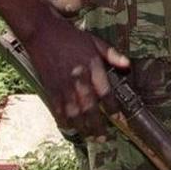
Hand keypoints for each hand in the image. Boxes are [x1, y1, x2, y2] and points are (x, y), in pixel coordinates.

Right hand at [21, 10, 130, 139]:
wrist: (42, 32)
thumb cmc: (70, 36)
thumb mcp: (94, 41)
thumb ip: (112, 54)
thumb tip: (128, 66)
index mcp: (91, 65)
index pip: (105, 91)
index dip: (112, 107)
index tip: (117, 116)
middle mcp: (78, 78)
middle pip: (90, 106)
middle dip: (97, 124)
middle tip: (103, 137)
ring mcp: (62, 84)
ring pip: (74, 112)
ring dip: (82, 127)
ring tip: (89, 137)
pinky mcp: (49, 87)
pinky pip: (57, 109)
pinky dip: (63, 121)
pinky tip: (70, 128)